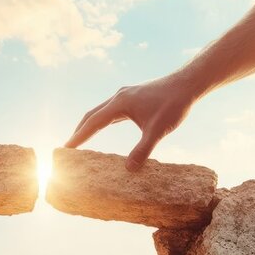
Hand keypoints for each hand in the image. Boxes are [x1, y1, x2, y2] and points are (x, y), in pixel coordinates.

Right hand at [64, 75, 197, 170]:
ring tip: (80, 139)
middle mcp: (119, 97)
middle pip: (91, 115)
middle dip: (79, 131)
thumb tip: (129, 169)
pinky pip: (111, 111)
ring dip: (89, 125)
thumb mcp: (157, 130)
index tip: (66, 148)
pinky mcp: (132, 98)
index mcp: (120, 103)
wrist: (187, 84)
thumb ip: (143, 150)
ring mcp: (125, 96)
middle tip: (68, 147)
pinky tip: (102, 128)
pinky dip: (102, 121)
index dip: (79, 136)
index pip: (93, 122)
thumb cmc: (173, 104)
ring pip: (100, 111)